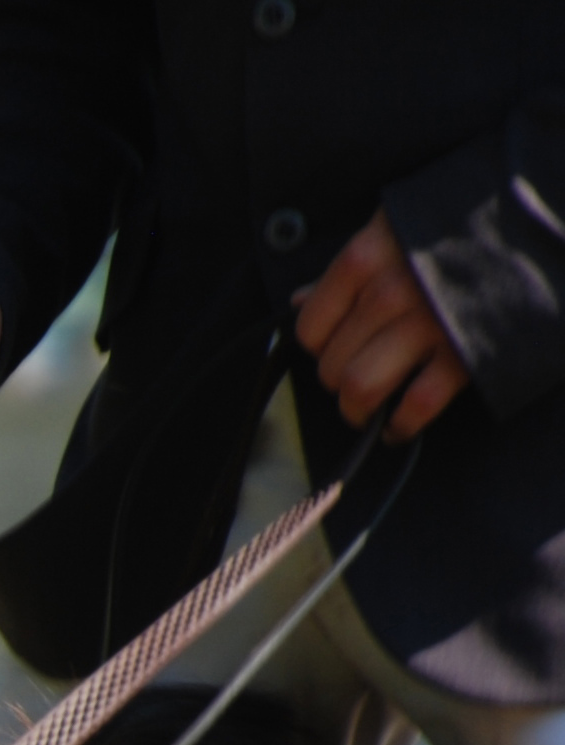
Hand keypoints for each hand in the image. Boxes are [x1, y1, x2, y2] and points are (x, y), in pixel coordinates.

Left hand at [295, 213, 470, 436]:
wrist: (538, 222)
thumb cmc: (459, 227)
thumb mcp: (396, 228)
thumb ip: (351, 267)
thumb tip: (300, 300)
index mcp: (367, 258)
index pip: (310, 327)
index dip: (317, 347)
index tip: (330, 351)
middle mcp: (390, 291)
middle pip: (333, 364)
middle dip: (337, 381)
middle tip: (352, 380)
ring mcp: (429, 323)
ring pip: (362, 388)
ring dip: (357, 410)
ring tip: (364, 411)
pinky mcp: (466, 351)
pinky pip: (417, 404)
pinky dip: (401, 424)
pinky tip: (397, 426)